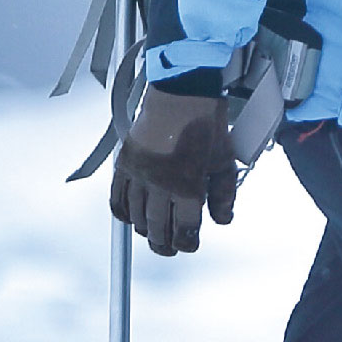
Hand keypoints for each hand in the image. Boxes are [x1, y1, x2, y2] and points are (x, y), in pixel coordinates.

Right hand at [113, 86, 237, 256]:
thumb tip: (222, 220)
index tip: (189, 245)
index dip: (187, 243)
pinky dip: (122, 213)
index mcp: (188, 185)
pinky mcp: (125, 164)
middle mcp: (160, 184)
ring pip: (136, 217)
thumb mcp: (224, 160)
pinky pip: (116, 198)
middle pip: (157, 228)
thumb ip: (224, 194)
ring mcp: (139, 174)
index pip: (184, 228)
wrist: (182, 93)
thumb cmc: (206, 123)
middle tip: (171, 248)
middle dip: (165, 244)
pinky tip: (131, 219)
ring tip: (155, 234)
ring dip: (146, 230)